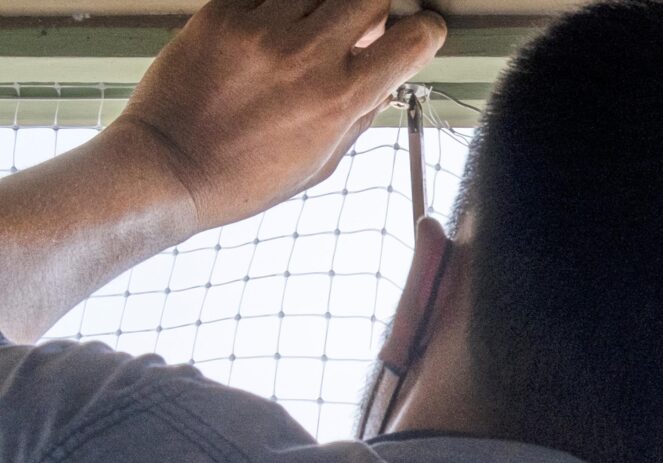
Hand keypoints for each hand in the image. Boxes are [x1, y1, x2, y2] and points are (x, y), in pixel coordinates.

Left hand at [115, 0, 445, 232]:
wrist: (169, 166)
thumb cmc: (245, 177)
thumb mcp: (322, 162)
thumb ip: (360, 116)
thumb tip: (386, 81)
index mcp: (340, 98)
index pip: (411, 39)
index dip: (425, 30)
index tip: (421, 30)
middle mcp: (307, 55)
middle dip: (375, 9)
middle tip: (363, 27)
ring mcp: (262, 28)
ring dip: (327, 6)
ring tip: (312, 31)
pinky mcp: (223, 13)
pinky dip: (281, 6)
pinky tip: (275, 29)